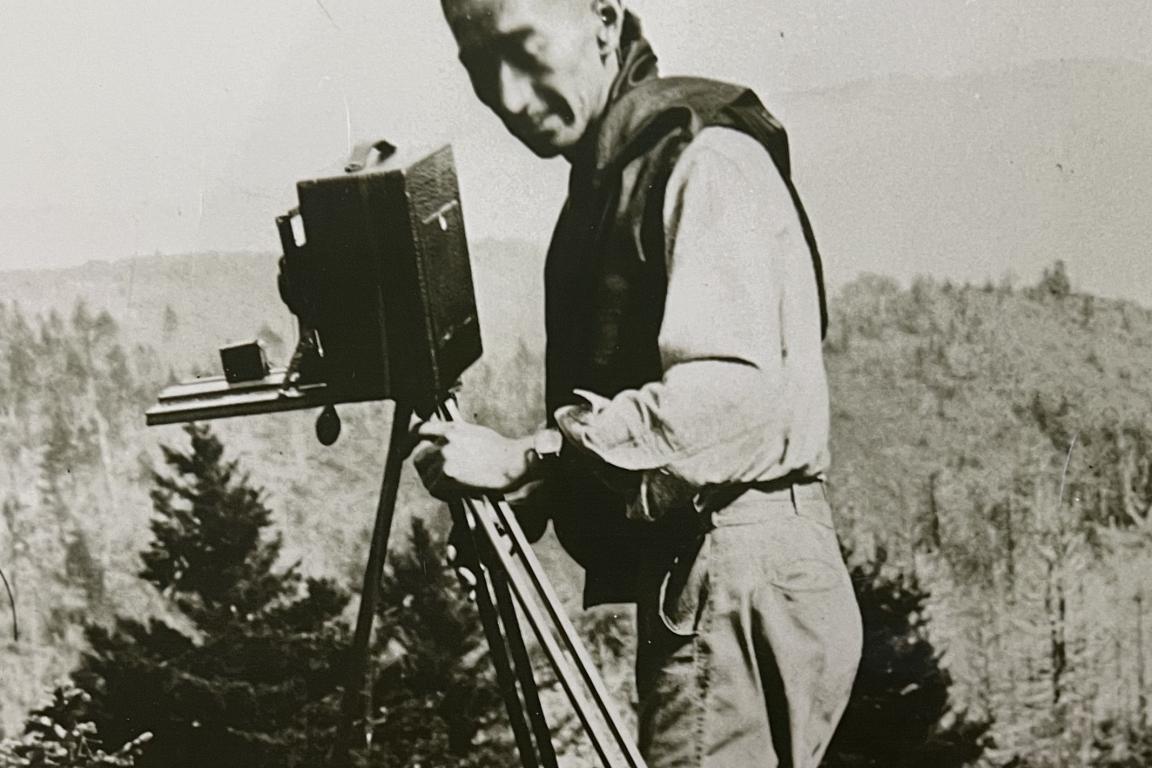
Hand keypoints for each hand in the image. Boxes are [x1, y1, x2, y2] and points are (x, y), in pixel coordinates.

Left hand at [410, 420, 533, 499]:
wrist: (513, 462)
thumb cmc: (500, 452)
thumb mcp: (474, 434)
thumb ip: (454, 437)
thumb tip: (441, 447)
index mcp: (452, 428)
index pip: (420, 430)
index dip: (410, 443)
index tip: (406, 452)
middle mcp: (446, 440)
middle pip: (420, 458)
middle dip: (427, 470)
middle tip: (440, 479)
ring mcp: (445, 456)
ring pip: (427, 475)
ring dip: (437, 484)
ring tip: (455, 487)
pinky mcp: (448, 474)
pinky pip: (435, 488)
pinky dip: (444, 494)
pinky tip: (458, 492)